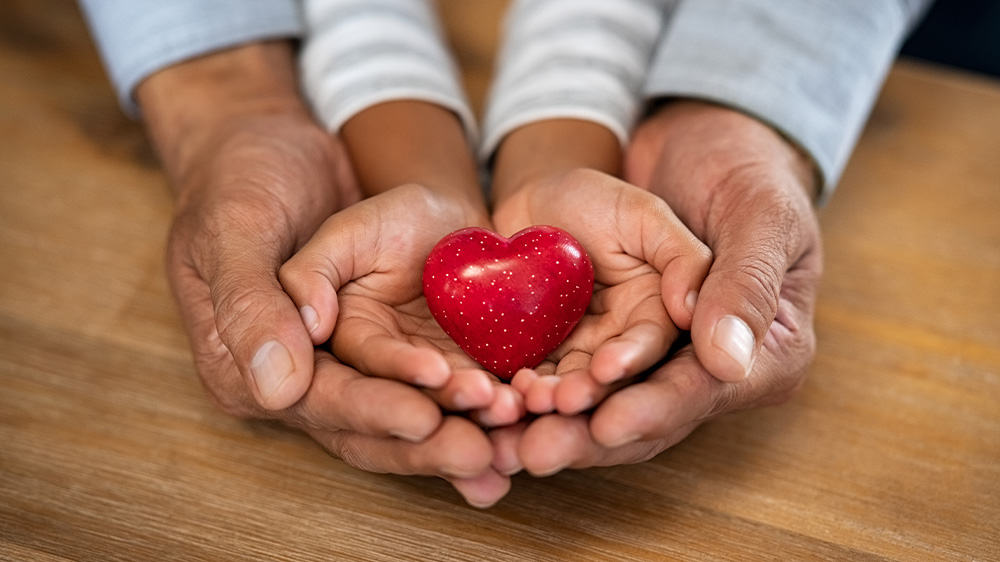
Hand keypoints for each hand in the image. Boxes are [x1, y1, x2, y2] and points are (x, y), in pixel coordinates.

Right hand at [141, 44, 506, 506]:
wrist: (282, 148)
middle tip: (484, 451)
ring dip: (462, 430)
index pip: (318, 399)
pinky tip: (521, 422)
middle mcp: (304, 378)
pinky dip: (477, 406)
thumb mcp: (239, 227)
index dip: (373, 411)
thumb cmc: (247, 180)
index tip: (424, 417)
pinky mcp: (395, 346)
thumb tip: (279, 386)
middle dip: (429, 442)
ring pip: (411, 414)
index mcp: (249, 362)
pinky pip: (439, 385)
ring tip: (514, 439)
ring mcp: (353, 365)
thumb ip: (254, 303)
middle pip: (369, 427)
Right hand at [278, 184, 525, 426]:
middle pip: (394, 421)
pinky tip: (527, 417)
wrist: (453, 222)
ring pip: (442, 421)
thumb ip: (313, 272)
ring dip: (474, 428)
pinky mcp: (465, 381)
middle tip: (475, 445)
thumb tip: (311, 325)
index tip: (428, 386)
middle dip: (434, 435)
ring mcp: (424, 385)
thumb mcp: (348, 231)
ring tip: (509, 415)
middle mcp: (375, 378)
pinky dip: (502, 419)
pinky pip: (481, 408)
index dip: (382, 397)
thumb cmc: (394, 219)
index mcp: (336, 347)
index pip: (351, 381)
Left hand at [492, 100, 821, 475]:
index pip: (702, 391)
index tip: (605, 424)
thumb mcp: (756, 214)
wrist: (687, 144)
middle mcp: (704, 368)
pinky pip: (567, 372)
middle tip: (536, 452)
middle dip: (587, 435)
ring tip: (505, 436)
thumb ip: (743, 282)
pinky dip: (533, 390)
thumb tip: (728, 360)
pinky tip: (494, 402)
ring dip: (552, 422)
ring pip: (600, 403)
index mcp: (764, 352)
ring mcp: (651, 358)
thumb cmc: (740, 171)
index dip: (651, 410)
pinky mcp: (605, 340)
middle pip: (644, 413)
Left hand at [492, 169, 710, 414]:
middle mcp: (621, 342)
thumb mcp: (644, 215)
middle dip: (587, 393)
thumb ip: (682, 257)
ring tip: (530, 400)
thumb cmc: (595, 200)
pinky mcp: (540, 356)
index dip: (632, 360)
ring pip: (568, 385)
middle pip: (609, 379)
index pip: (653, 345)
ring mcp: (578, 353)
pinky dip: (519, 389)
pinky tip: (504, 392)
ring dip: (551, 400)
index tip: (607, 370)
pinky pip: (532, 377)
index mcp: (656, 313)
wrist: (533, 204)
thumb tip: (694, 312)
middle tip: (562, 402)